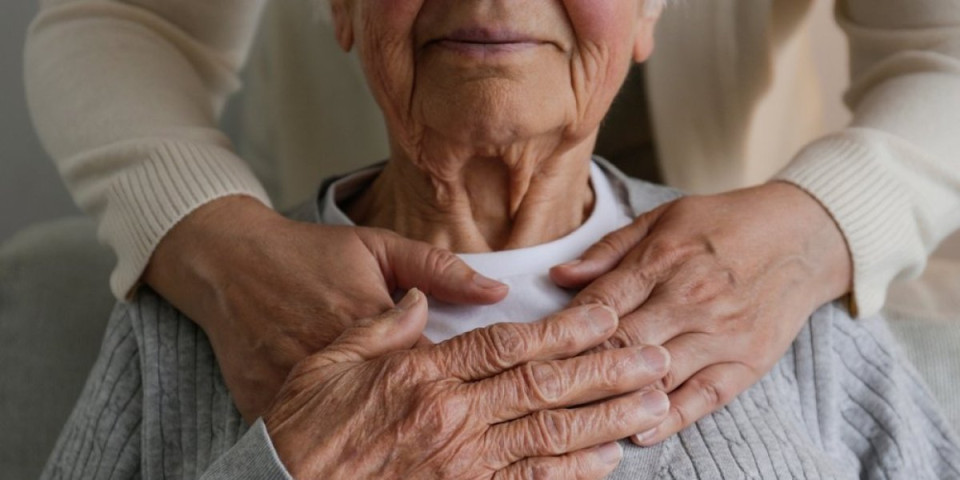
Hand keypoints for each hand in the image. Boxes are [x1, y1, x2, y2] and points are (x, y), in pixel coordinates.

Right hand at [144, 196, 508, 421]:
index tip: (480, 396)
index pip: (436, 371)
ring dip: (385, 439)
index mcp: (375, 323)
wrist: (227, 264)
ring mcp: (296, 385)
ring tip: (405, 440)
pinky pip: (305, 438)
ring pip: (354, 430)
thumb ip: (440, 270)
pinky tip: (352, 449)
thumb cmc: (309, 253)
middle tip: (446, 425)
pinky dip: (331, 443)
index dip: (461, 387)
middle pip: (399, 408)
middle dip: (431, 421)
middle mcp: (336, 359)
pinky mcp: (264, 405)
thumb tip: (498, 290)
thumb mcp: (379, 247)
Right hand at [264, 289, 671, 479]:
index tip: (605, 316)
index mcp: (424, 374)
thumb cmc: (303, 425)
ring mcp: (459, 465)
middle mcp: (451, 418)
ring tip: (652, 402)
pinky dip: (571, 474)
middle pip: (544, 386)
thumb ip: (383, 325)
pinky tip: (607, 460)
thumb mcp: (330, 359)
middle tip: (655, 357)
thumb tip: (423, 303)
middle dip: (607, 370)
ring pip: (548, 436)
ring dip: (606, 418)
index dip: (564, 329)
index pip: (509, 344)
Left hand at [550, 182, 851, 444]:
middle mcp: (692, 296)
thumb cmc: (724, 224)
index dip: (564, 328)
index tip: (537, 348)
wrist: (804, 235)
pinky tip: (638, 432)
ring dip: (617, 396)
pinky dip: (670, 418)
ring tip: (578, 418)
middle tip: (544, 390)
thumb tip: (558, 276)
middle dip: (579, 367)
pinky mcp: (749, 360)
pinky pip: (704, 397)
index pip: (601, 302)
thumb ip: (608, 250)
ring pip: (658, 373)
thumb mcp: (664, 218)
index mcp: (665, 257)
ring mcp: (722, 332)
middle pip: (622, 341)